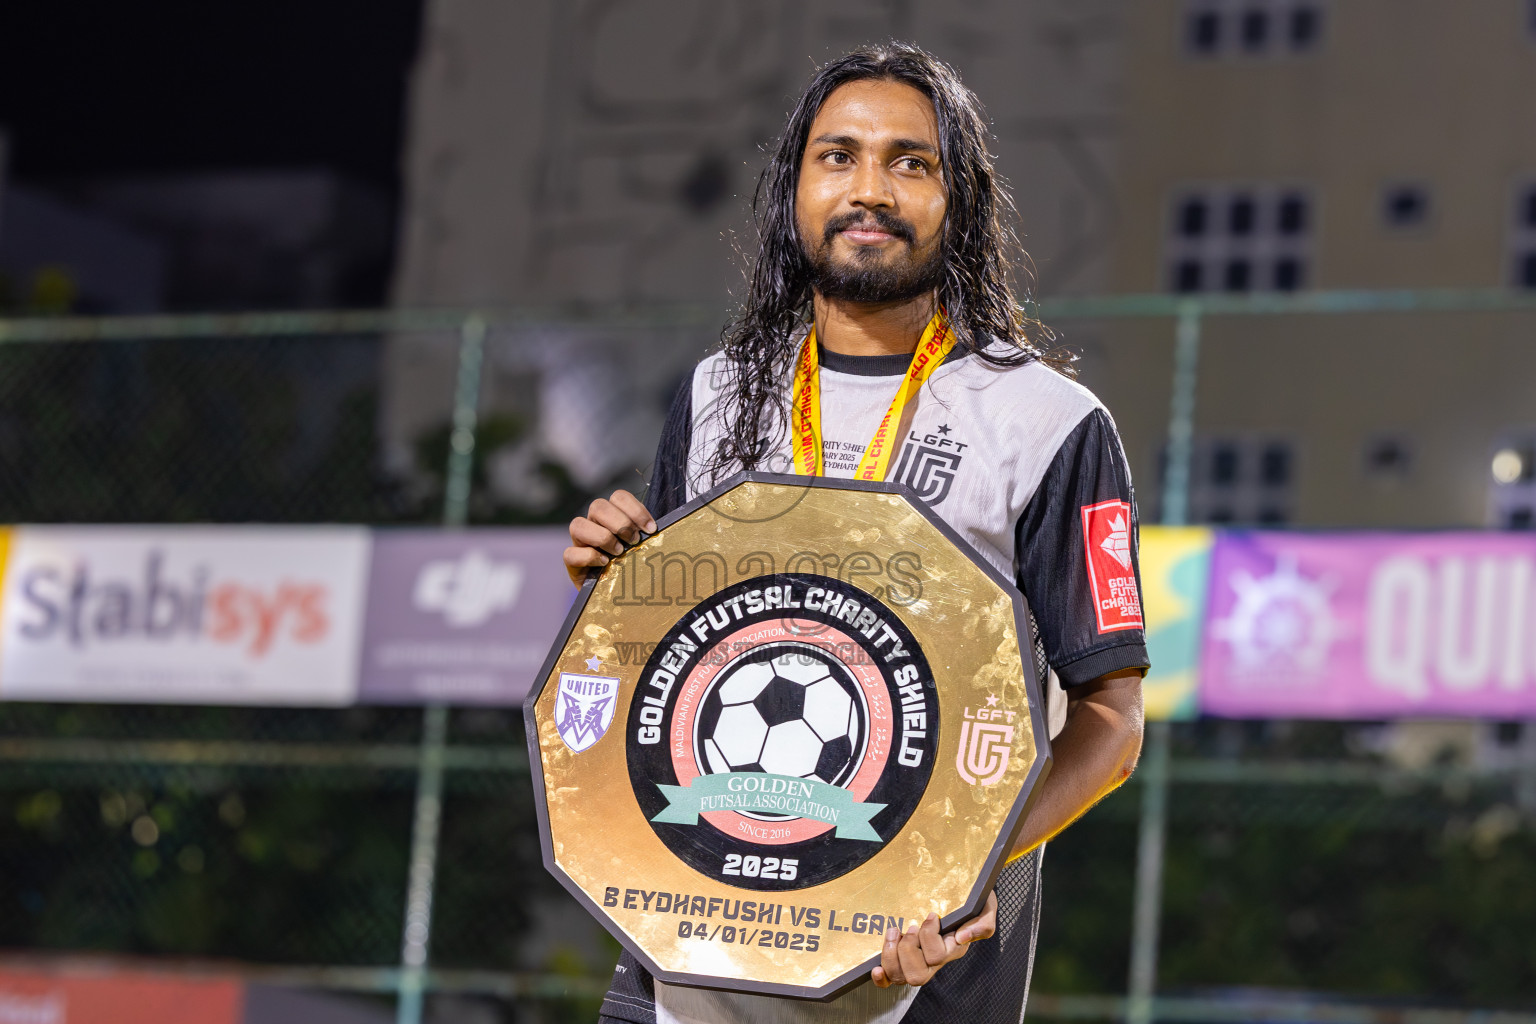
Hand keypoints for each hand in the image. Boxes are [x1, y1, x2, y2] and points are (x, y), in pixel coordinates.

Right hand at [563, 490, 655, 586]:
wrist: (616, 595)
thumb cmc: (633, 568)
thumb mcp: (642, 549)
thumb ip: (648, 537)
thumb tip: (659, 531)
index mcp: (612, 516)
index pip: (618, 497)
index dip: (635, 509)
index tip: (651, 529)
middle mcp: (593, 524)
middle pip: (598, 506)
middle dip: (620, 523)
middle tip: (634, 541)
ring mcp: (580, 543)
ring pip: (578, 524)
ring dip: (603, 537)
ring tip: (620, 552)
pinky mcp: (572, 563)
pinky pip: (570, 553)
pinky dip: (589, 557)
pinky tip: (605, 563)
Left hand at [870, 890, 995, 987]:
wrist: (962, 897)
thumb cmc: (973, 903)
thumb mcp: (985, 909)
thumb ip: (981, 925)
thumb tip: (961, 937)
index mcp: (953, 950)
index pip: (937, 956)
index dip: (928, 936)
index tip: (931, 915)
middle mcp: (935, 961)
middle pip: (917, 975)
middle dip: (906, 949)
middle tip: (909, 927)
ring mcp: (918, 963)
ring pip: (901, 977)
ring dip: (891, 954)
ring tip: (894, 931)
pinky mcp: (903, 960)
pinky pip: (891, 980)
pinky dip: (882, 978)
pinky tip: (876, 969)